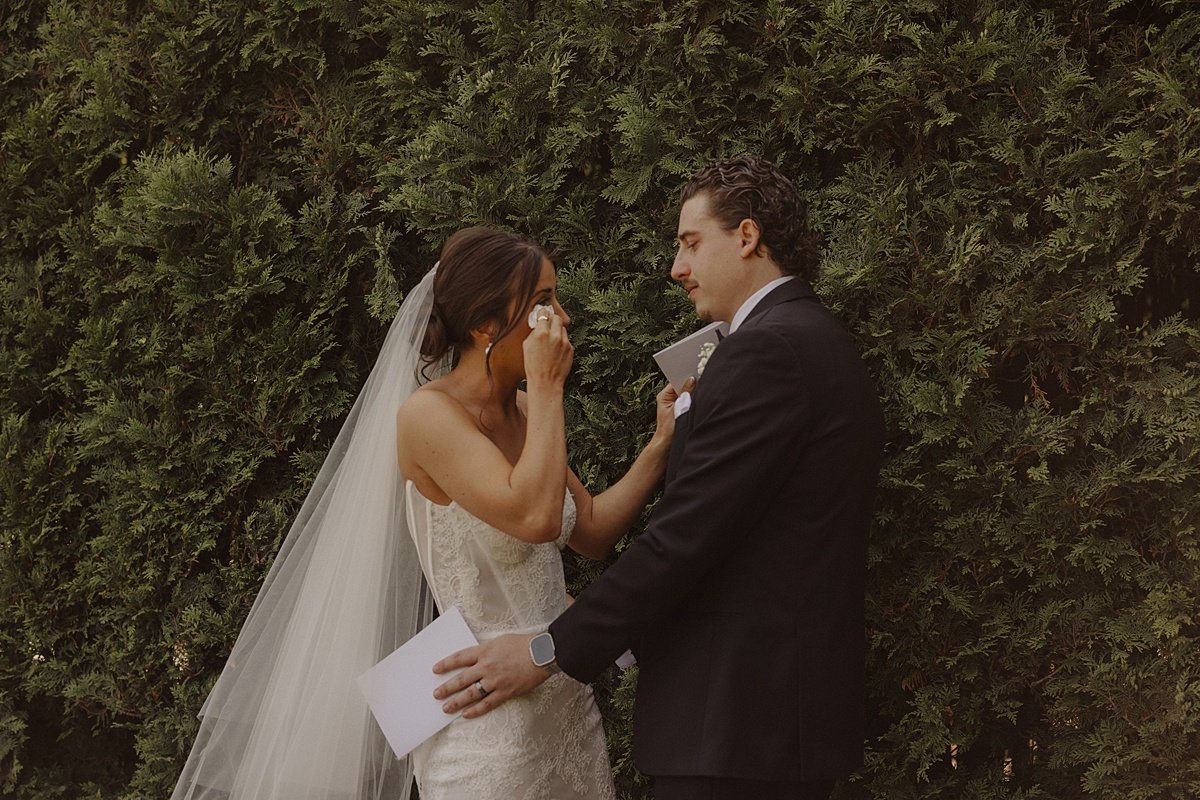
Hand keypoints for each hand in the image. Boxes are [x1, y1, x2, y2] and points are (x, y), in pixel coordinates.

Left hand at [432, 633, 549, 718]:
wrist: (541, 653)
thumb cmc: (523, 645)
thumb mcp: (500, 641)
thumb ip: (486, 650)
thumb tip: (475, 658)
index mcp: (484, 651)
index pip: (459, 658)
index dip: (446, 664)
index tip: (436, 669)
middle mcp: (487, 667)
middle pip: (461, 679)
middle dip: (447, 687)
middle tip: (436, 694)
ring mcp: (495, 681)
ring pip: (471, 694)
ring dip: (456, 702)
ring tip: (446, 708)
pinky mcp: (505, 692)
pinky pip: (487, 704)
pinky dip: (475, 710)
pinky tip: (466, 714)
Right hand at [523, 311, 572, 390]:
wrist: (546, 382)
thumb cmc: (533, 366)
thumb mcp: (527, 347)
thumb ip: (534, 333)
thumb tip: (538, 325)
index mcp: (541, 333)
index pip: (544, 314)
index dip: (542, 313)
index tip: (542, 313)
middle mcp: (554, 335)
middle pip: (557, 318)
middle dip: (552, 319)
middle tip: (548, 324)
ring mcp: (565, 342)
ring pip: (563, 329)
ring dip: (557, 331)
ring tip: (551, 341)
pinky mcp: (571, 349)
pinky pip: (566, 340)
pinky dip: (562, 342)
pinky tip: (556, 352)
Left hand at [652, 378, 694, 444]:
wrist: (667, 443)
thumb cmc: (669, 429)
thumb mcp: (678, 409)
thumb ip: (685, 394)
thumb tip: (692, 380)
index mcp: (664, 395)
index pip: (676, 380)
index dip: (685, 376)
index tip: (694, 372)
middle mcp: (669, 397)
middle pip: (682, 385)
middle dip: (690, 384)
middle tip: (699, 380)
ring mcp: (675, 403)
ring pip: (686, 393)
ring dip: (693, 393)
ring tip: (699, 391)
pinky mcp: (681, 409)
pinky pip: (689, 400)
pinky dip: (694, 399)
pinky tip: (700, 399)